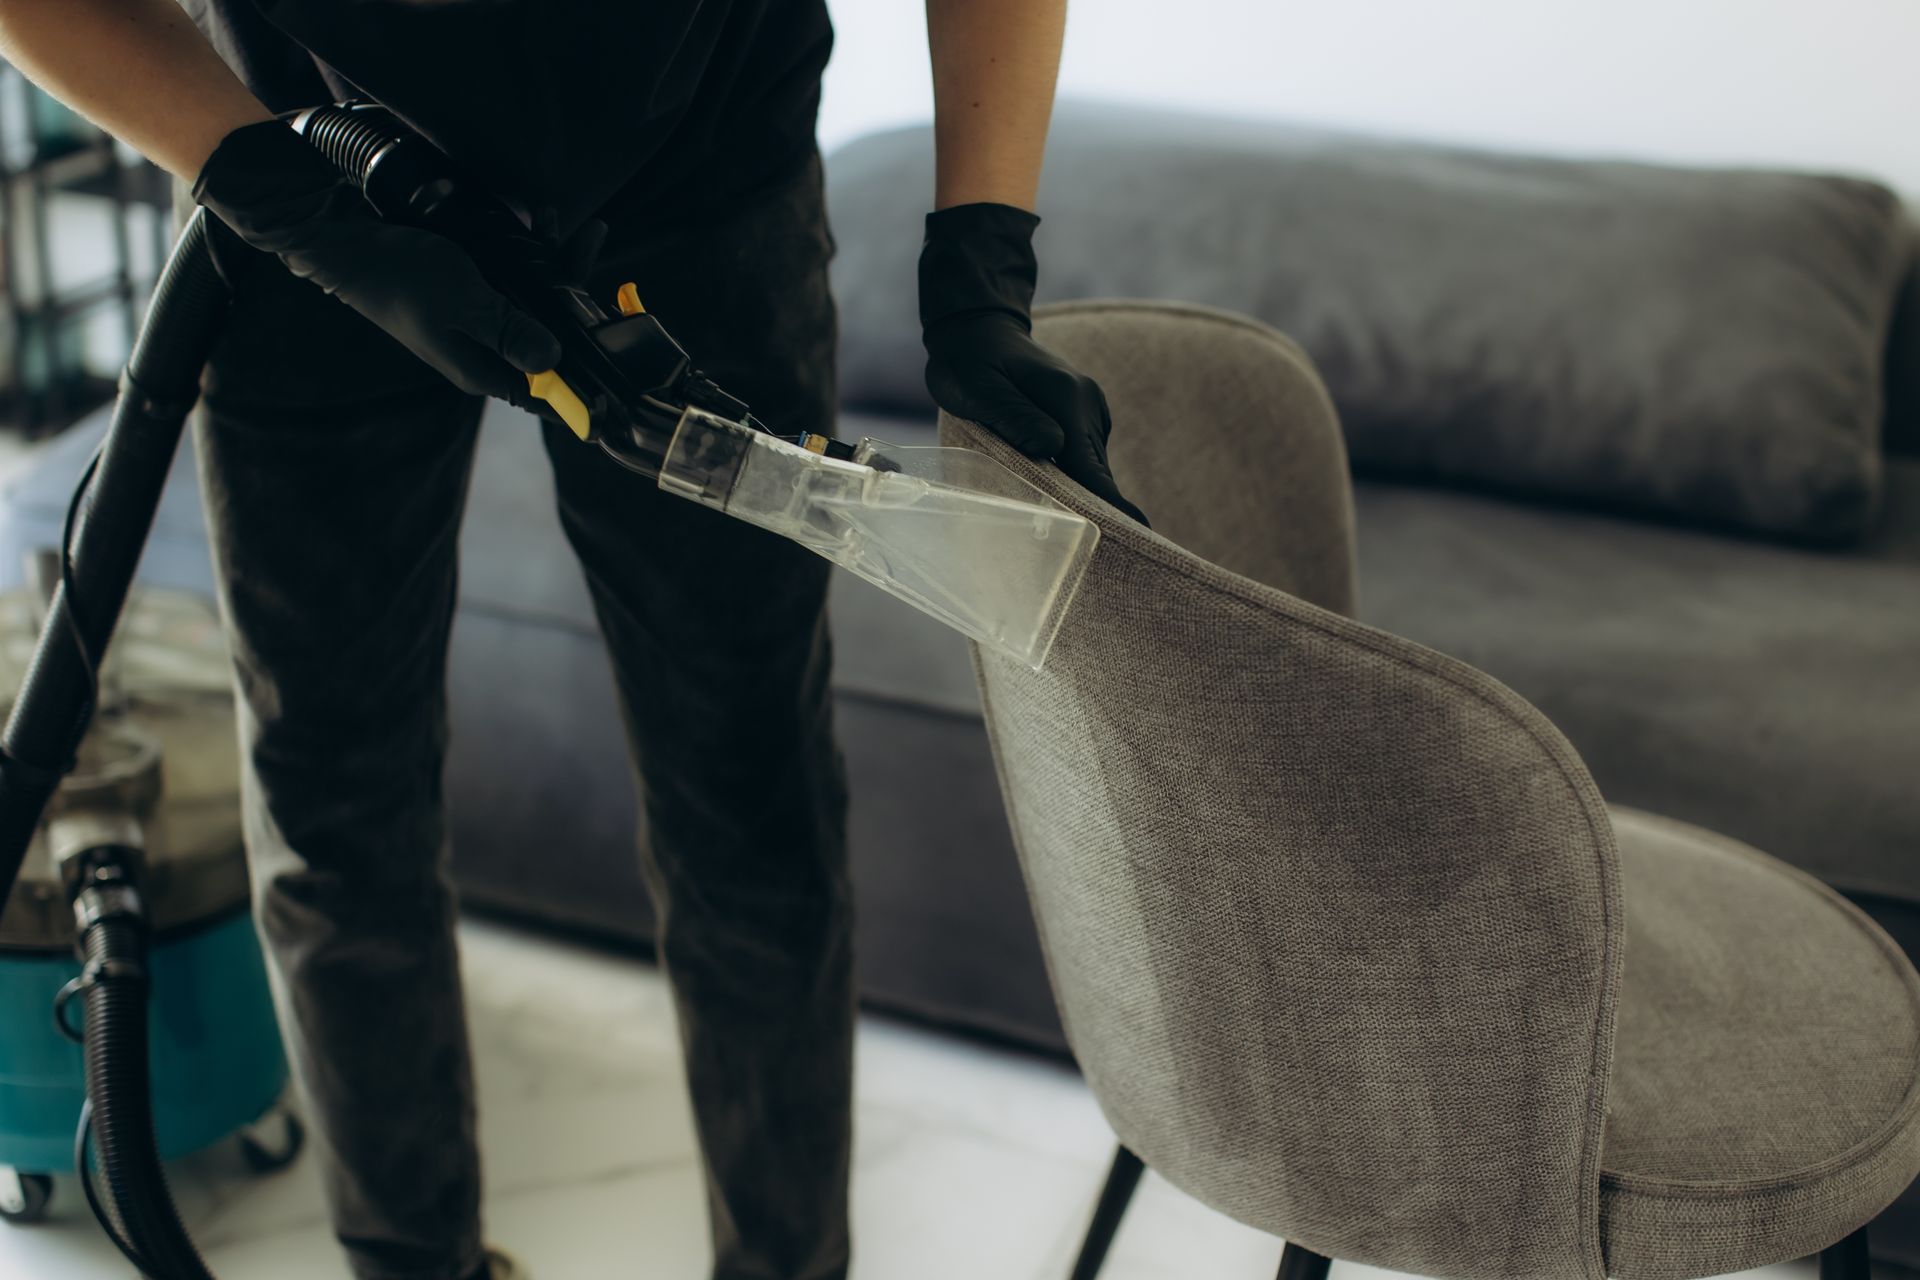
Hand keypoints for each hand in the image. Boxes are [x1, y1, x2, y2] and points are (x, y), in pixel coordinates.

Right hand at [193, 120, 558, 401]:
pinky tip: (534, 221)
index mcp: (482, 369)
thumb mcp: (465, 304)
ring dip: (552, 263)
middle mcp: (483, 349)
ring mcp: (475, 320)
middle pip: (547, 339)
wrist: (343, 237)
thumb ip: (511, 332)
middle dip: (574, 294)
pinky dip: (526, 251)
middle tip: (589, 246)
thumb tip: (555, 362)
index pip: (543, 393)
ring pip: (532, 302)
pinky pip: (510, 277)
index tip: (613, 376)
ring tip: (561, 224)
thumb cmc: (399, 274)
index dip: (579, 389)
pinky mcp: (467, 291)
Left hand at [918, 203, 1148, 525]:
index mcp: (1068, 399)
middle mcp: (1088, 405)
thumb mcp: (979, 390)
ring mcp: (1090, 410)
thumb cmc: (970, 362)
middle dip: (1097, 509)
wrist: (980, 329)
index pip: (1092, 467)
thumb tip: (1050, 449)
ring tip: (1069, 528)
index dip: (1112, 506)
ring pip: (1090, 467)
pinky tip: (1055, 492)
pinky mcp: (1083, 417)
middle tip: (1100, 553)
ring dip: (1080, 493)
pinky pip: (1083, 456)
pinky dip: (1074, 477)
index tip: (1139, 535)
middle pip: (1097, 473)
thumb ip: (1013, 418)